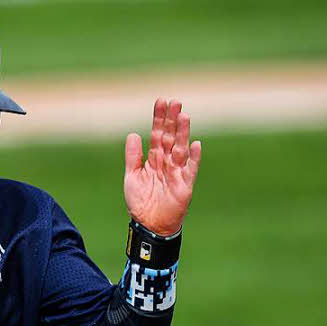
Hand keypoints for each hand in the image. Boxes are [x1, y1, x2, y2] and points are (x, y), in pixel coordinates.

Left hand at [124, 98, 201, 235]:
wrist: (148, 223)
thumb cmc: (141, 201)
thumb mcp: (132, 176)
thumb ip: (133, 156)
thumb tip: (133, 134)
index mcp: (154, 158)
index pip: (158, 134)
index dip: (159, 118)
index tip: (161, 101)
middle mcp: (167, 162)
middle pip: (171, 137)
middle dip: (172, 120)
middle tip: (175, 102)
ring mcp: (177, 172)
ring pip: (180, 148)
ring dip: (183, 133)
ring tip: (184, 116)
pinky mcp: (185, 184)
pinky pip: (190, 169)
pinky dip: (193, 158)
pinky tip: (194, 145)